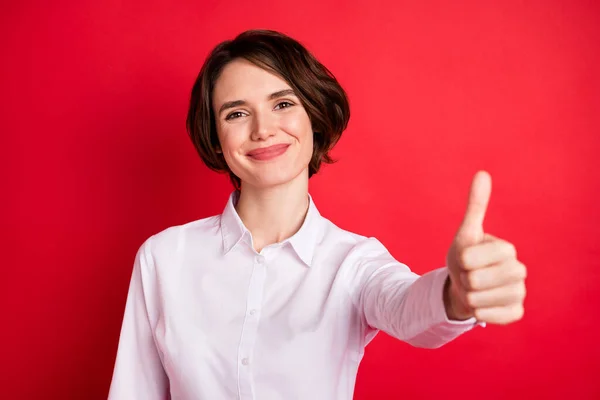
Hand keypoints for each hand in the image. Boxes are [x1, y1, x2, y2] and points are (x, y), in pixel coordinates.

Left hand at [445, 171, 526, 323]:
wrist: (465, 286)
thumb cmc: (465, 258)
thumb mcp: (466, 233)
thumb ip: (476, 205)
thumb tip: (482, 173)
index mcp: (507, 249)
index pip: (472, 258)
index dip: (462, 260)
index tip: (465, 259)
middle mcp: (519, 271)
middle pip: (476, 280)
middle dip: (464, 279)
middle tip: (469, 276)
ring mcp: (519, 293)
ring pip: (480, 299)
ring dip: (468, 296)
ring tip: (474, 289)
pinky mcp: (515, 313)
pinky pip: (488, 316)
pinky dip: (476, 311)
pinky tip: (481, 303)